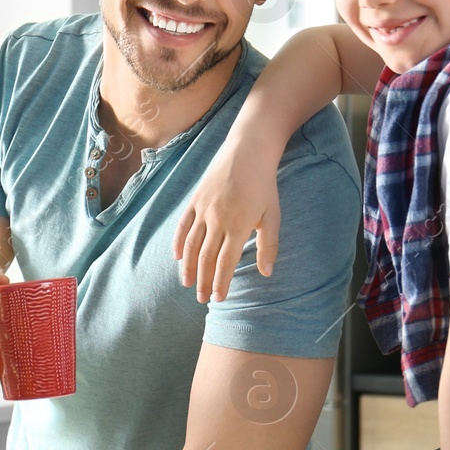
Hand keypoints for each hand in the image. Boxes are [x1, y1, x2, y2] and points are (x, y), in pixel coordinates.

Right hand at [173, 139, 280, 302]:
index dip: (221, 282)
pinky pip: (183, 225)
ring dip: (188, 267)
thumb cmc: (264, 185)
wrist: (247, 150)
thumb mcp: (272, 215)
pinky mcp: (195, 200)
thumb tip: (267, 273)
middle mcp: (217, 220)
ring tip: (187, 283)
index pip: (225, 262)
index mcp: (238, 226)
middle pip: (205, 258)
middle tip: (202, 299)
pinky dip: (178, 243)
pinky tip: (176, 257)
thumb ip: (268, 245)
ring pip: (191, 245)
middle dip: (203, 281)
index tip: (218, 298)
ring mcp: (203, 209)